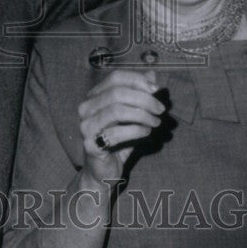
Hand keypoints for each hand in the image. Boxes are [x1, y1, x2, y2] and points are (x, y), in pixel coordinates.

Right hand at [78, 69, 164, 184]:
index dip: (137, 80)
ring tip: (156, 122)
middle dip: (143, 98)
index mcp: (94, 96)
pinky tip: (146, 132)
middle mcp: (86, 108)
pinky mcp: (90, 145)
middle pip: (117, 92)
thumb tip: (152, 76)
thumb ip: (140, 94)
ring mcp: (85, 126)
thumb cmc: (118, 141)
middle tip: (160, 109)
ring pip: (116, 110)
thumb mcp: (132, 115)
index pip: (115, 77)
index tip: (157, 89)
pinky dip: (136, 130)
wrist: (103, 172)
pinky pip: (116, 133)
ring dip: (142, 114)